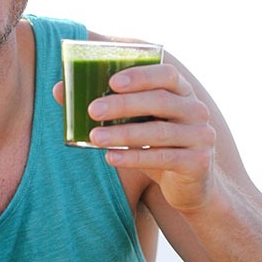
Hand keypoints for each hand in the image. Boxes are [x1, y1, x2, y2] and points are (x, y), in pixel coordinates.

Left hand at [55, 62, 217, 211]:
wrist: (191, 187)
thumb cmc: (157, 147)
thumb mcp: (135, 124)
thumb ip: (106, 106)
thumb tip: (60, 89)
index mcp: (183, 93)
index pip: (167, 74)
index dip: (141, 76)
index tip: (111, 82)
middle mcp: (196, 111)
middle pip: (160, 101)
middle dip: (123, 105)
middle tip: (92, 109)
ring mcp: (201, 137)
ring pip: (158, 132)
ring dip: (123, 133)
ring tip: (94, 137)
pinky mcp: (197, 162)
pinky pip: (162, 158)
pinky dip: (134, 157)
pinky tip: (110, 157)